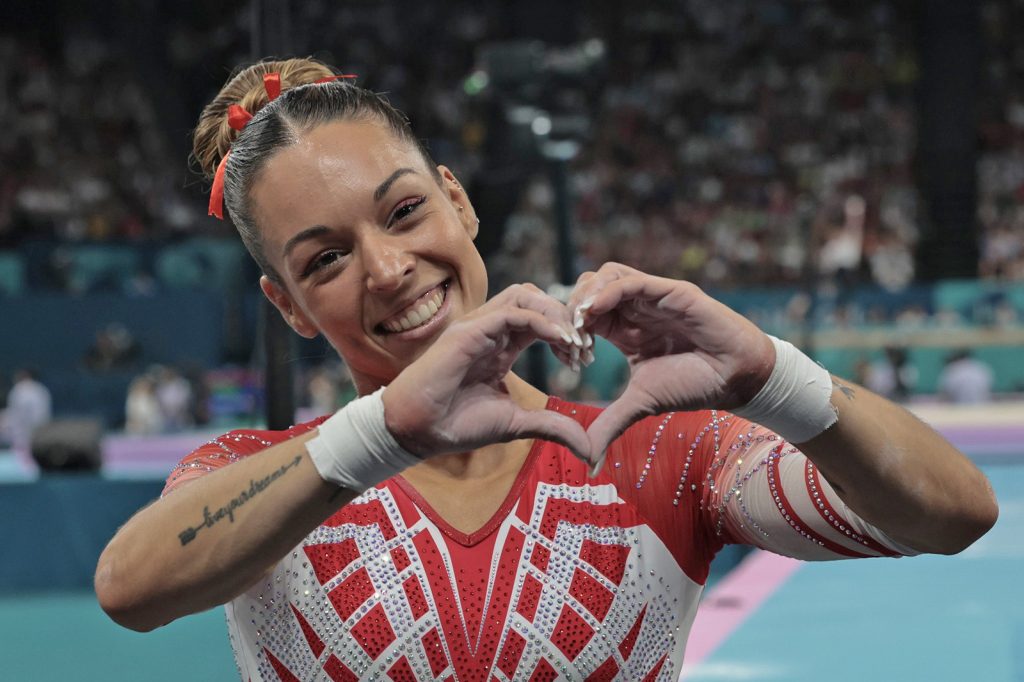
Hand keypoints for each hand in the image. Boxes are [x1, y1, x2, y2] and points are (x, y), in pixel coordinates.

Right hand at [382, 284, 589, 460]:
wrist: (418, 431)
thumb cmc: (458, 424)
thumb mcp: (517, 424)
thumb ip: (552, 427)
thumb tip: (588, 448)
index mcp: (501, 346)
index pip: (540, 321)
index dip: (567, 334)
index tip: (584, 361)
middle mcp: (491, 330)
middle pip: (536, 299)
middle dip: (566, 318)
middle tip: (584, 350)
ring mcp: (478, 327)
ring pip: (524, 295)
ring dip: (555, 313)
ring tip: (574, 342)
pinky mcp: (469, 331)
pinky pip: (512, 312)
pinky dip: (541, 321)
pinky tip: (560, 340)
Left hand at [568, 263, 774, 470]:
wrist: (736, 379)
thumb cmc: (693, 385)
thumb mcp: (641, 404)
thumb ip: (610, 424)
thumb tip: (588, 461)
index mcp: (624, 329)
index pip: (584, 313)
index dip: (569, 328)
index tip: (568, 356)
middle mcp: (635, 308)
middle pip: (588, 287)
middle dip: (571, 309)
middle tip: (570, 339)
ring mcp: (653, 296)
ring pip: (607, 275)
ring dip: (586, 295)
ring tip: (580, 323)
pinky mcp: (671, 291)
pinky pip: (631, 281)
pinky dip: (607, 292)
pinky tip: (594, 312)